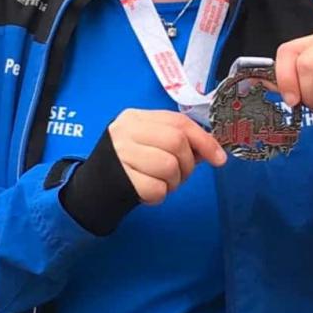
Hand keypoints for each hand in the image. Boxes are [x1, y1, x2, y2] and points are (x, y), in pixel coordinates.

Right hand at [109, 109, 226, 204]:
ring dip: (174, 181)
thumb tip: (213, 151)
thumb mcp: (149, 141)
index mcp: (135, 118)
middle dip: (188, 164)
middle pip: (176, 142)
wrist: (93, 187)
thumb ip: (177, 140)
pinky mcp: (120, 180)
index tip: (219, 158)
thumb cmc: (129, 162)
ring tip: (163, 182)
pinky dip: (160, 194)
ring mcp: (121, 155)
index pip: (178, 122)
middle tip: (181, 174)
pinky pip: (157, 189)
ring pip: (169, 166)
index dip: (204, 140)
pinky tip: (150, 190)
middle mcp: (126, 132)